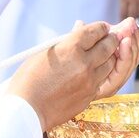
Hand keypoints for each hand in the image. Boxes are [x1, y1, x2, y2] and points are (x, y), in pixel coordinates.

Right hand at [10, 20, 126, 130]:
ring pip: (110, 64)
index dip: (100, 28)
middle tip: (111, 37)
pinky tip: (97, 70)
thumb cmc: (29, 79)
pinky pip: (103, 81)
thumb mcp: (44, 53)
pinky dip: (102, 73)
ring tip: (105, 53)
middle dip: (111, 39)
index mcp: (71, 48)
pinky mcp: (90, 96)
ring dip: (109, 57)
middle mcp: (84, 64)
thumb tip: (79, 28)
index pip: (94, 32)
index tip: (103, 27)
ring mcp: (89, 81)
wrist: (27, 110)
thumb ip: (66, 41)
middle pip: (108, 46)